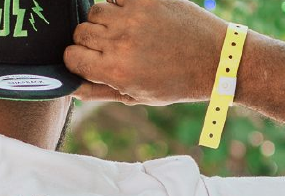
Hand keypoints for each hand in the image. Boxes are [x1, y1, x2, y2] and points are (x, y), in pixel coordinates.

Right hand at [64, 0, 227, 105]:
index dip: (78, 59)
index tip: (91, 60)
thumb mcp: (135, 96)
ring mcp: (133, 16)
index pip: (71, 56)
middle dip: (90, 40)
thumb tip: (69, 85)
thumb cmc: (175, 83)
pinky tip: (134, 15)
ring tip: (126, 30)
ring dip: (105, 20)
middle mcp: (120, 42)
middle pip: (80, 32)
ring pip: (95, 11)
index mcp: (115, 70)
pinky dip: (119, 2)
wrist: (216, 59)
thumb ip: (98, 92)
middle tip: (112, 46)